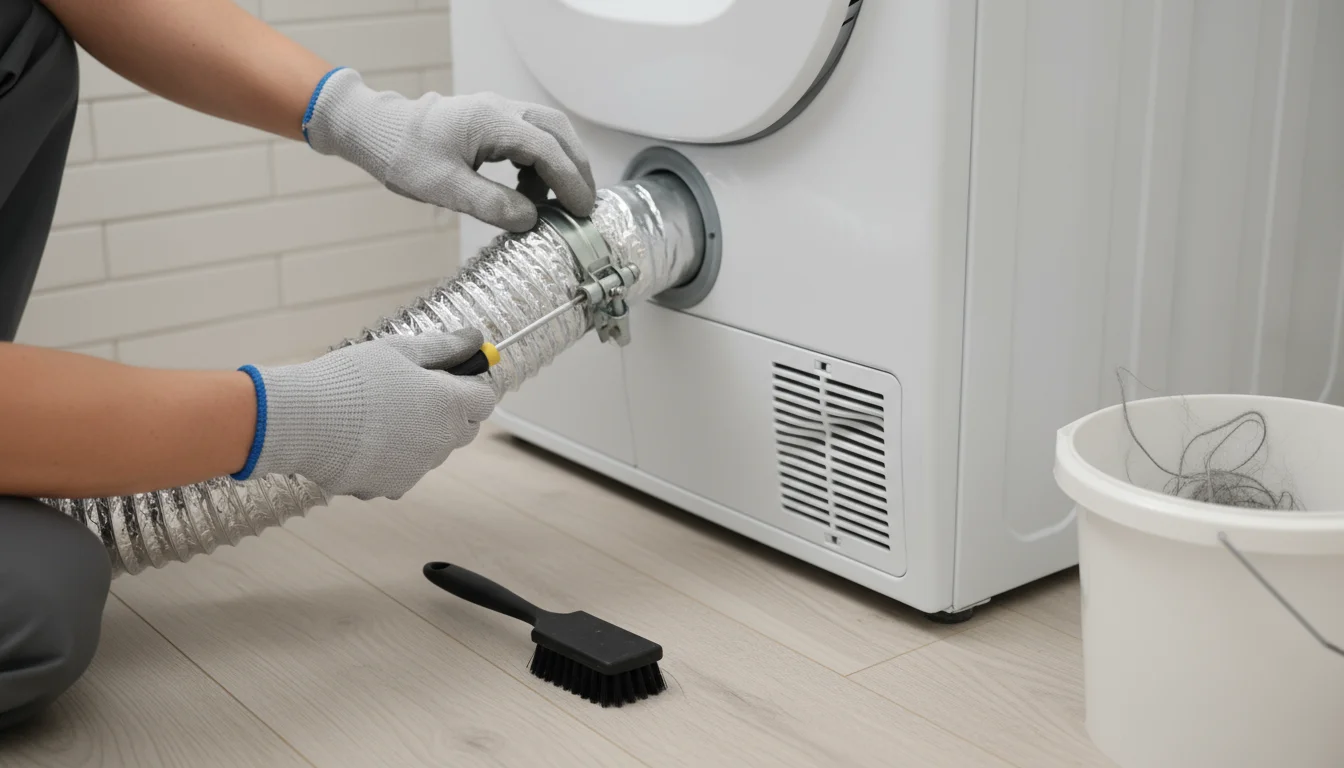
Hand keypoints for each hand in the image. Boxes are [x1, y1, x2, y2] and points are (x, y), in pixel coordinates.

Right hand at [239, 329, 495, 499]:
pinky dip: (390, 458)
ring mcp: (418, 468)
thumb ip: (443, 347)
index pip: (484, 400)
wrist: (305, 421)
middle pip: (463, 429)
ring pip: (431, 451)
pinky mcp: (393, 487)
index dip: (467, 386)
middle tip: (410, 393)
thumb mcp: (400, 350)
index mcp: (451, 405)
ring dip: (418, 436)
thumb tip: (475, 339)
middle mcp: (442, 441)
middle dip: (447, 413)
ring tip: (377, 416)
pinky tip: (362, 441)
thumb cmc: (352, 380)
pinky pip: (402, 471)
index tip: (445, 377)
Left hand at [303, 67, 595, 231]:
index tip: (582, 210)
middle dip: (577, 167)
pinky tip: (531, 192)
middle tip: (584, 204)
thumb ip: (491, 204)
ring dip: (561, 164)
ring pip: (548, 131)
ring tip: (559, 203)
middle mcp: (501, 110)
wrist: (379, 132)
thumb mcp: (445, 189)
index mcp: (491, 122)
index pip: (546, 149)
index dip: (570, 181)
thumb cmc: (405, 157)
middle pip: (558, 131)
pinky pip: (531, 136)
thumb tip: (530, 219)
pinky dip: (542, 163)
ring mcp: (498, 112)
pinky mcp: (493, 121)